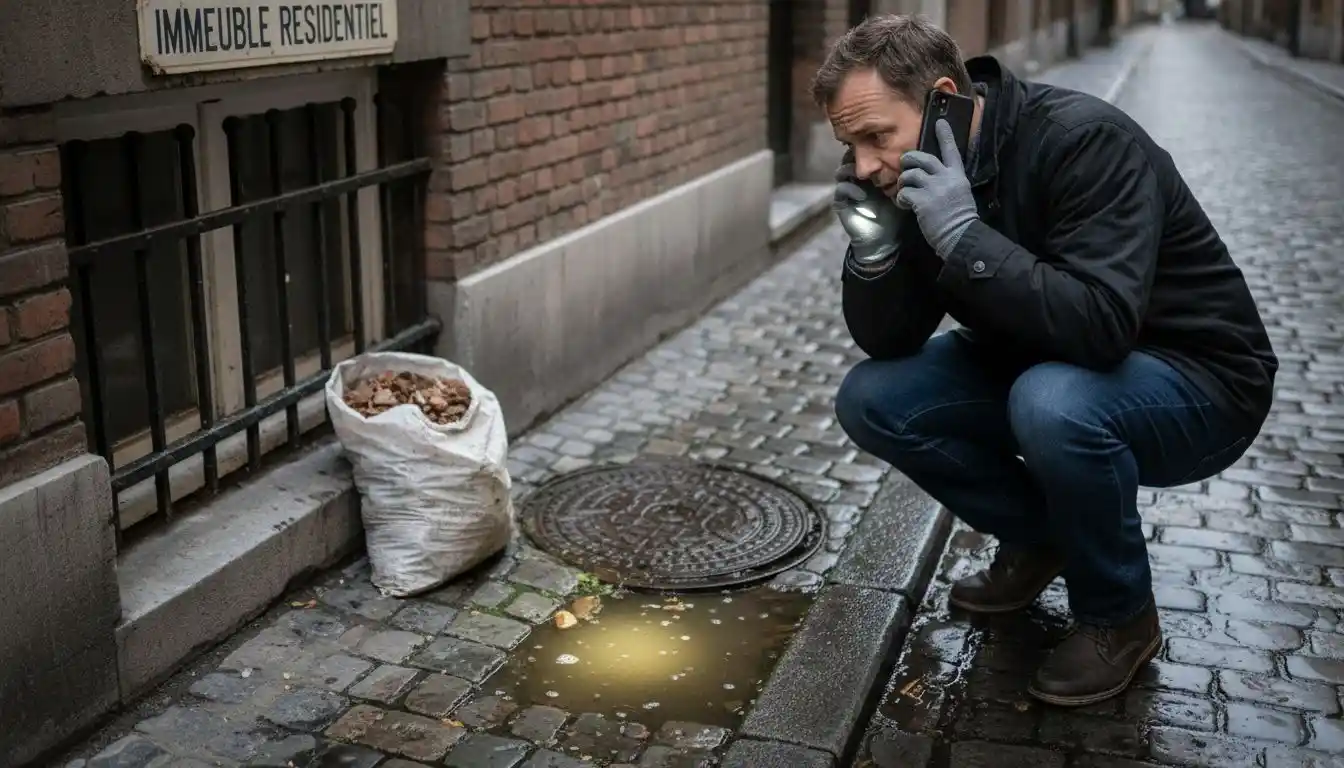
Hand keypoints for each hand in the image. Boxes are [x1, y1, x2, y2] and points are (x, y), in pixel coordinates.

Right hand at [832, 151, 900, 264]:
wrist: (884, 241)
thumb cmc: (894, 216)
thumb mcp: (900, 193)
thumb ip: (900, 177)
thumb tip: (911, 159)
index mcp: (870, 176)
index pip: (864, 156)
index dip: (869, 151)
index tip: (882, 150)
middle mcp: (856, 180)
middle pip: (849, 159)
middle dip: (858, 157)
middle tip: (869, 159)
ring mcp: (847, 191)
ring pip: (841, 171)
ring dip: (852, 171)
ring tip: (866, 177)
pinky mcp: (841, 203)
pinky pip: (840, 189)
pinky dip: (850, 189)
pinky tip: (863, 196)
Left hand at [896, 119, 978, 259]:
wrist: (960, 235)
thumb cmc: (959, 218)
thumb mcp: (960, 193)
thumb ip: (948, 181)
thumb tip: (931, 176)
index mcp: (957, 176)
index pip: (951, 151)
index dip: (945, 135)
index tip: (940, 122)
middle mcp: (946, 178)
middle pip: (924, 158)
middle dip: (910, 159)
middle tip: (904, 163)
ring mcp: (934, 189)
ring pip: (910, 174)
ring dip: (904, 181)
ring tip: (904, 190)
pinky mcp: (922, 201)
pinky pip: (905, 193)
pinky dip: (901, 199)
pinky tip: (905, 205)